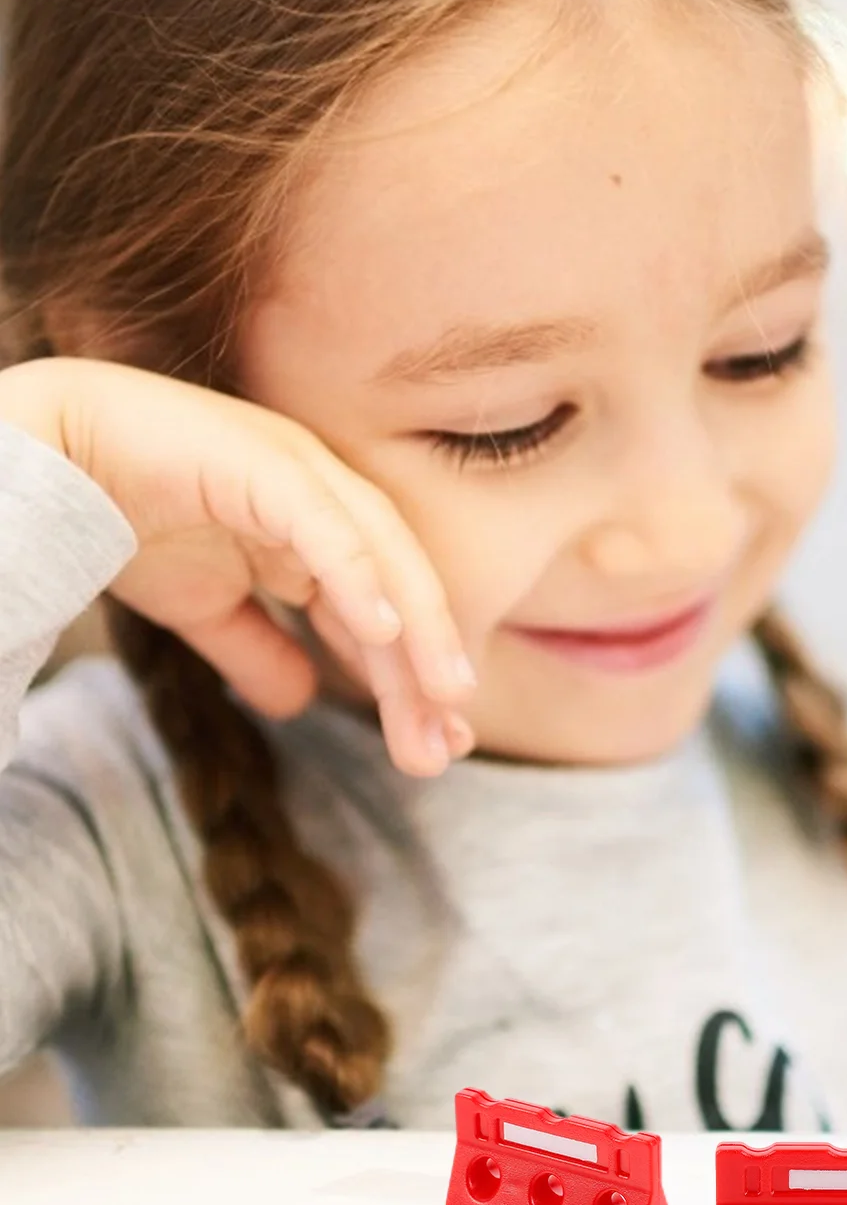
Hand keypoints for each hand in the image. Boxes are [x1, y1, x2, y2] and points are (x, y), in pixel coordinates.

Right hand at [0, 355, 474, 776]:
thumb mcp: (203, 607)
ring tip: (444, 693)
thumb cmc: (120, 517)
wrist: (43, 458)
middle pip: (395, 595)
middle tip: (445, 746)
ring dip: (417, 630)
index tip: (435, 746)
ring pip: (382, 558)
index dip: (410, 682)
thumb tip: (298, 702)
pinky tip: (383, 630)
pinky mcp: (265, 463)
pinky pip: (324, 524)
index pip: (382, 616)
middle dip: (422, 675)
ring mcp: (301, 476)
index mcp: (317, 534)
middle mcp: (325, 502)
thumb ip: (256, 649)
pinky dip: (358, 574)